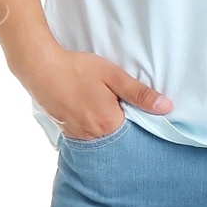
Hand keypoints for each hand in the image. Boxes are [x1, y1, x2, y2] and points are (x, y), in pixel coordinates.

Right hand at [20, 43, 171, 139]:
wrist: (40, 67)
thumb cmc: (78, 69)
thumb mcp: (114, 76)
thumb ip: (140, 94)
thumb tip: (166, 107)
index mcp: (109, 123)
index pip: (135, 132)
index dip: (140, 122)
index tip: (139, 111)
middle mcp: (93, 135)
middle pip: (118, 138)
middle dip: (123, 126)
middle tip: (118, 106)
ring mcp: (78, 136)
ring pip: (101, 139)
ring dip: (107, 129)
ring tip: (104, 109)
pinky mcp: (66, 132)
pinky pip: (86, 138)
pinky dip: (92, 129)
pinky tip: (90, 113)